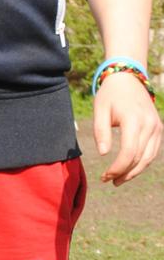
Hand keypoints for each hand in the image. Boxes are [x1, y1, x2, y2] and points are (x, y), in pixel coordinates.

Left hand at [93, 70, 161, 184]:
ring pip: (148, 158)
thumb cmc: (110, 95)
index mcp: (134, 120)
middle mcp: (149, 125)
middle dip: (124, 173)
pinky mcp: (158, 129)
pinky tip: (129, 169)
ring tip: (118, 180)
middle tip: (109, 180)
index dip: (117, 168)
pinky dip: (142, 163)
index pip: (129, 152)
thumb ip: (101, 131)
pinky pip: (152, 151)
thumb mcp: (100, 110)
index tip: (105, 176)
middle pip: (139, 158)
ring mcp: (156, 127)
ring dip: (134, 172)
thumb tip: (104, 154)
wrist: (128, 78)